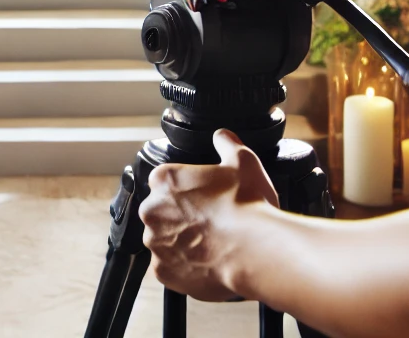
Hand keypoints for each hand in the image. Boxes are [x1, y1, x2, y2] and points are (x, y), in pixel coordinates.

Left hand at [139, 129, 278, 301]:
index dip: (186, 191)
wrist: (256, 250)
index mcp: (164, 179)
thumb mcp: (242, 160)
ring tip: (210, 246)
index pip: (165, 182)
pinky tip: (205, 264)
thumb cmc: (247, 205)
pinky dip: (183, 268)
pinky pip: (169, 269)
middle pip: (161, 212)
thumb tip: (222, 136)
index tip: (203, 200)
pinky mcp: (163, 272)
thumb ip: (227, 143)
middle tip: (208, 224)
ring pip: (164, 241)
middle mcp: (152, 209)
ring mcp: (156, 243)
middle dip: (180, 218)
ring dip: (180, 244)